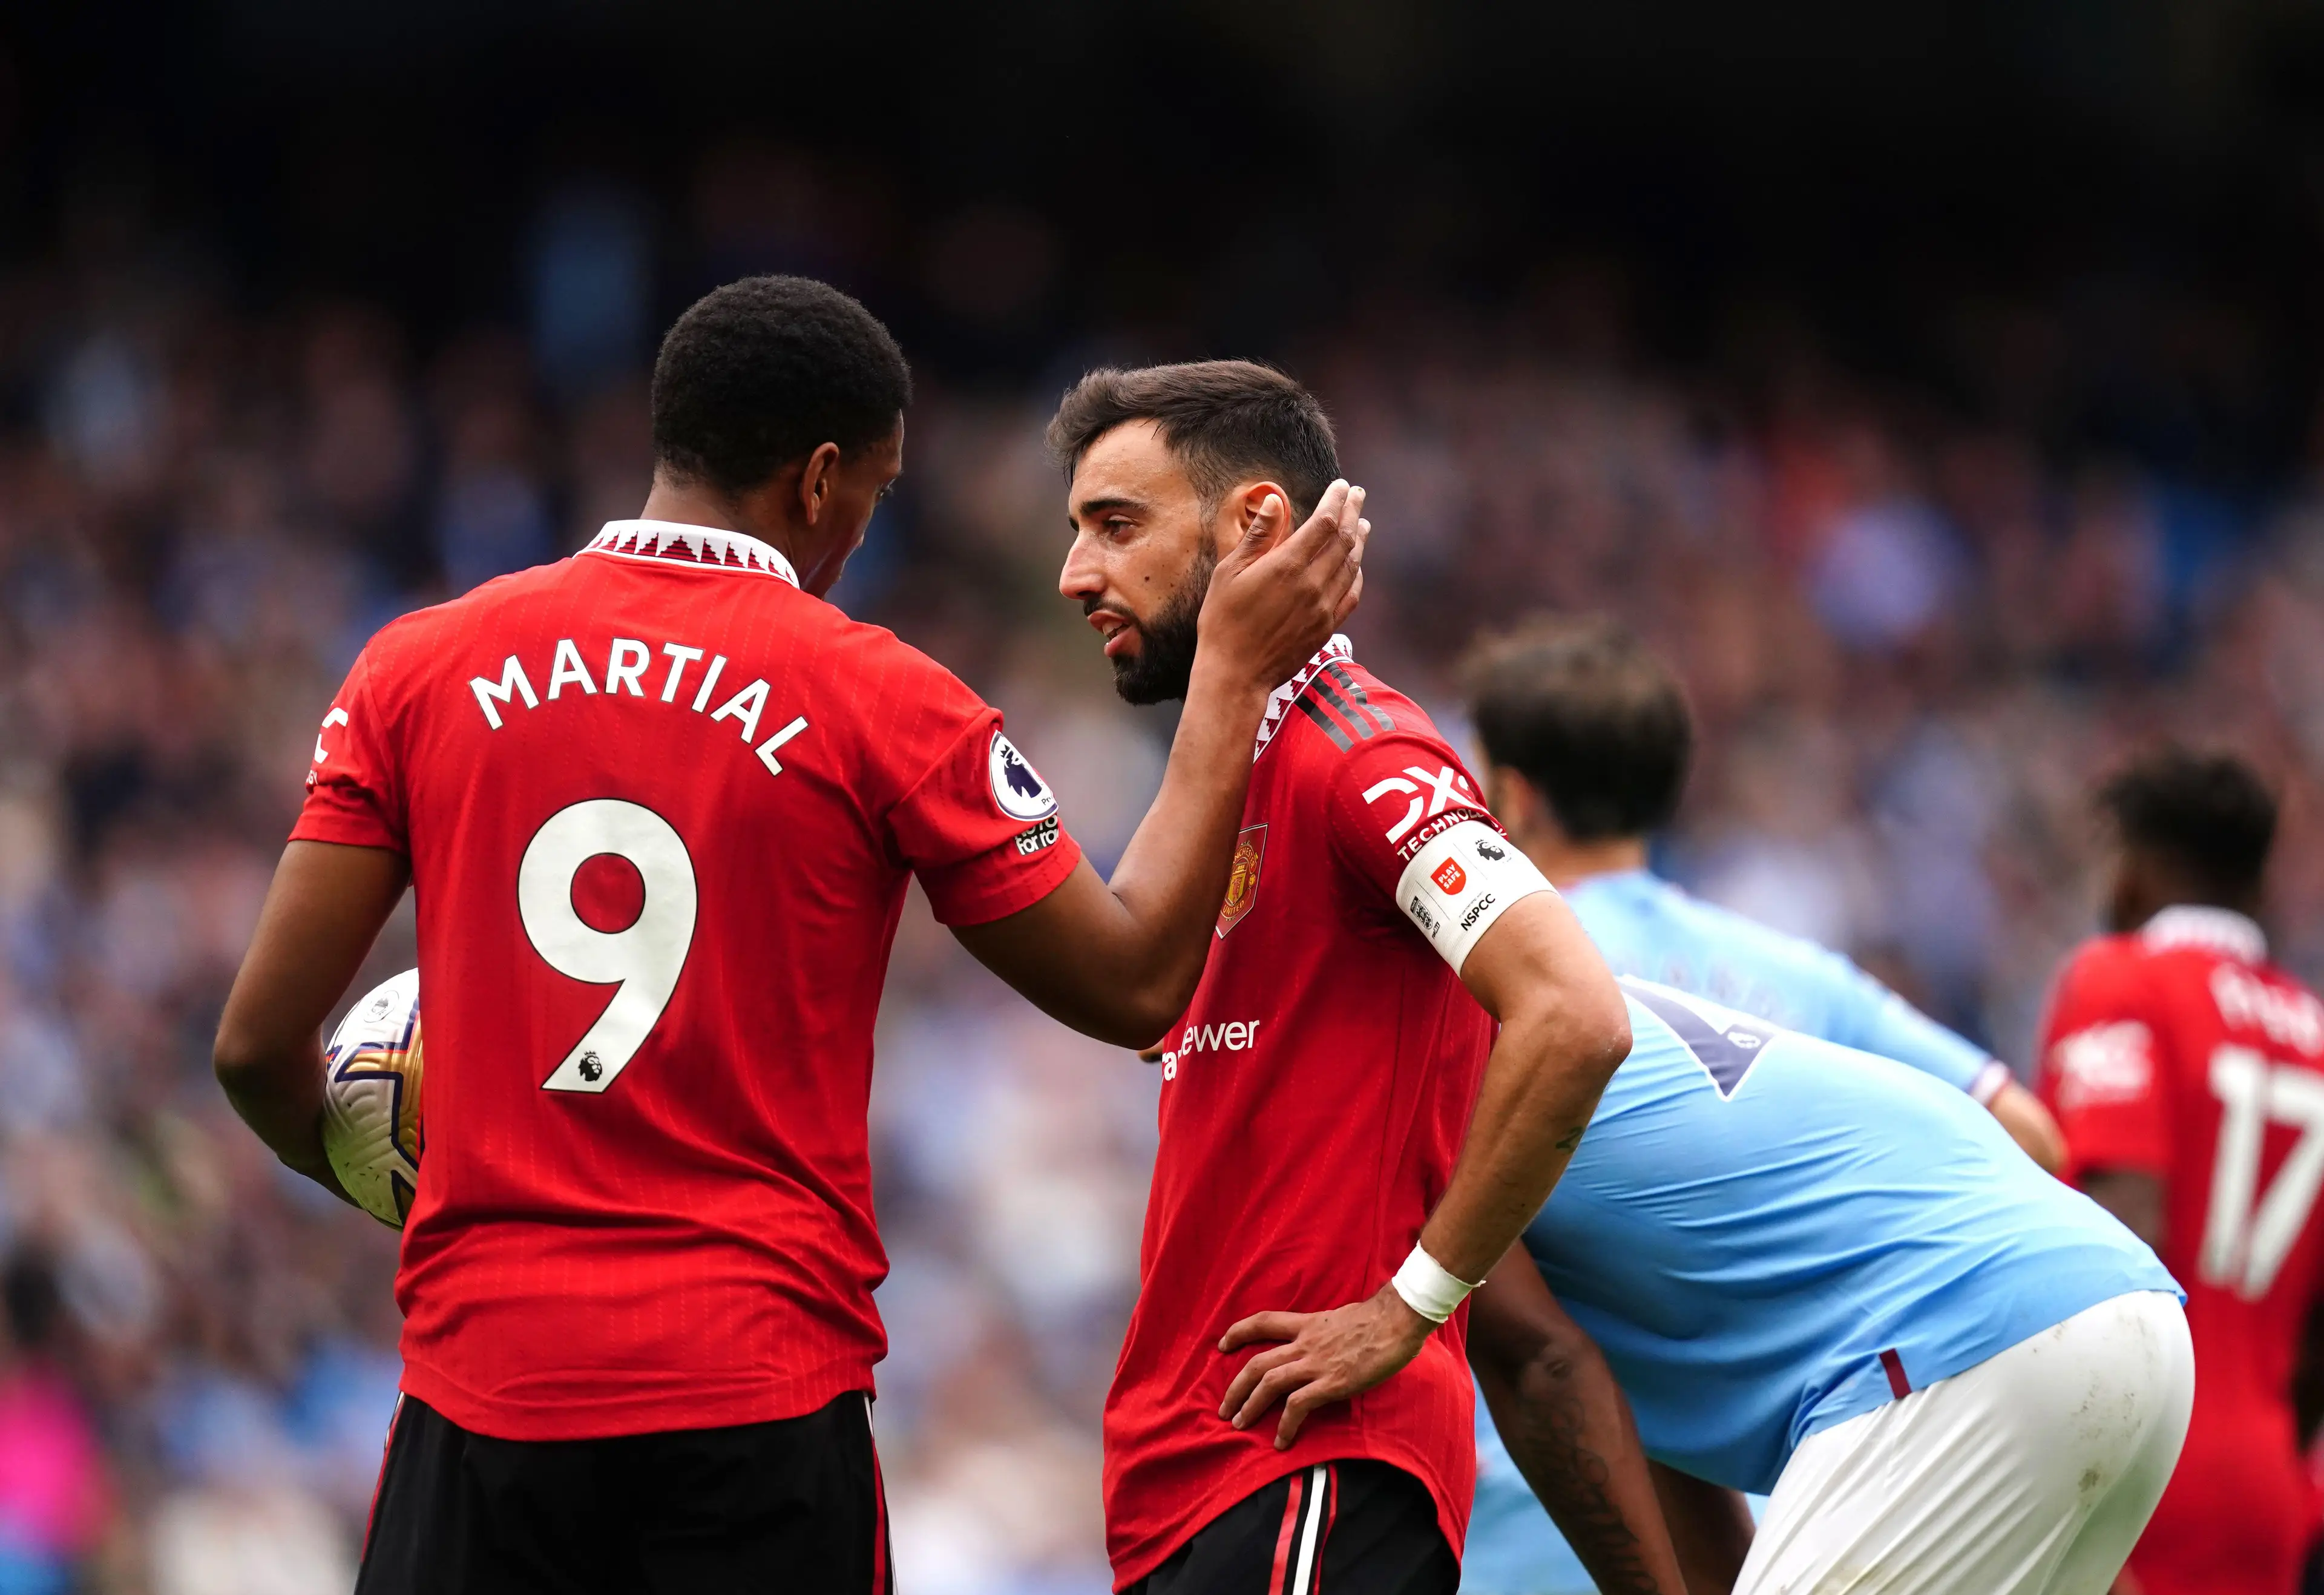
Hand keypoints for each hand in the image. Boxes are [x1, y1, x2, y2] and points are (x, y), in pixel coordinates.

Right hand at [1195, 480, 1368, 691]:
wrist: (1235, 674)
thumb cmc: (1223, 621)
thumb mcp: (1229, 572)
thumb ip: (1257, 536)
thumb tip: (1274, 502)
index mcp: (1287, 566)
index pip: (1324, 523)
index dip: (1336, 501)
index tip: (1341, 486)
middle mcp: (1312, 584)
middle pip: (1344, 540)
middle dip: (1352, 513)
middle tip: (1357, 494)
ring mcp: (1323, 608)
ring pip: (1351, 565)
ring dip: (1359, 541)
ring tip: (1362, 523)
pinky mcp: (1326, 628)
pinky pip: (1351, 594)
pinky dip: (1356, 574)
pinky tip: (1355, 565)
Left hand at [1216, 1282, 1432, 1448]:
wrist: (1398, 1320)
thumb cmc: (1379, 1319)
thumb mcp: (1342, 1317)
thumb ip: (1326, 1330)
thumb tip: (1325, 1339)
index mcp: (1308, 1324)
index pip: (1264, 1322)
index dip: (1239, 1332)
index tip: (1223, 1344)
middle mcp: (1305, 1343)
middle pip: (1258, 1363)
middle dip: (1236, 1387)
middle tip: (1224, 1408)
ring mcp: (1316, 1363)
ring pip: (1270, 1383)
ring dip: (1250, 1406)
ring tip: (1239, 1425)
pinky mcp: (1331, 1383)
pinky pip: (1299, 1406)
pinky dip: (1286, 1425)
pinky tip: (1281, 1441)